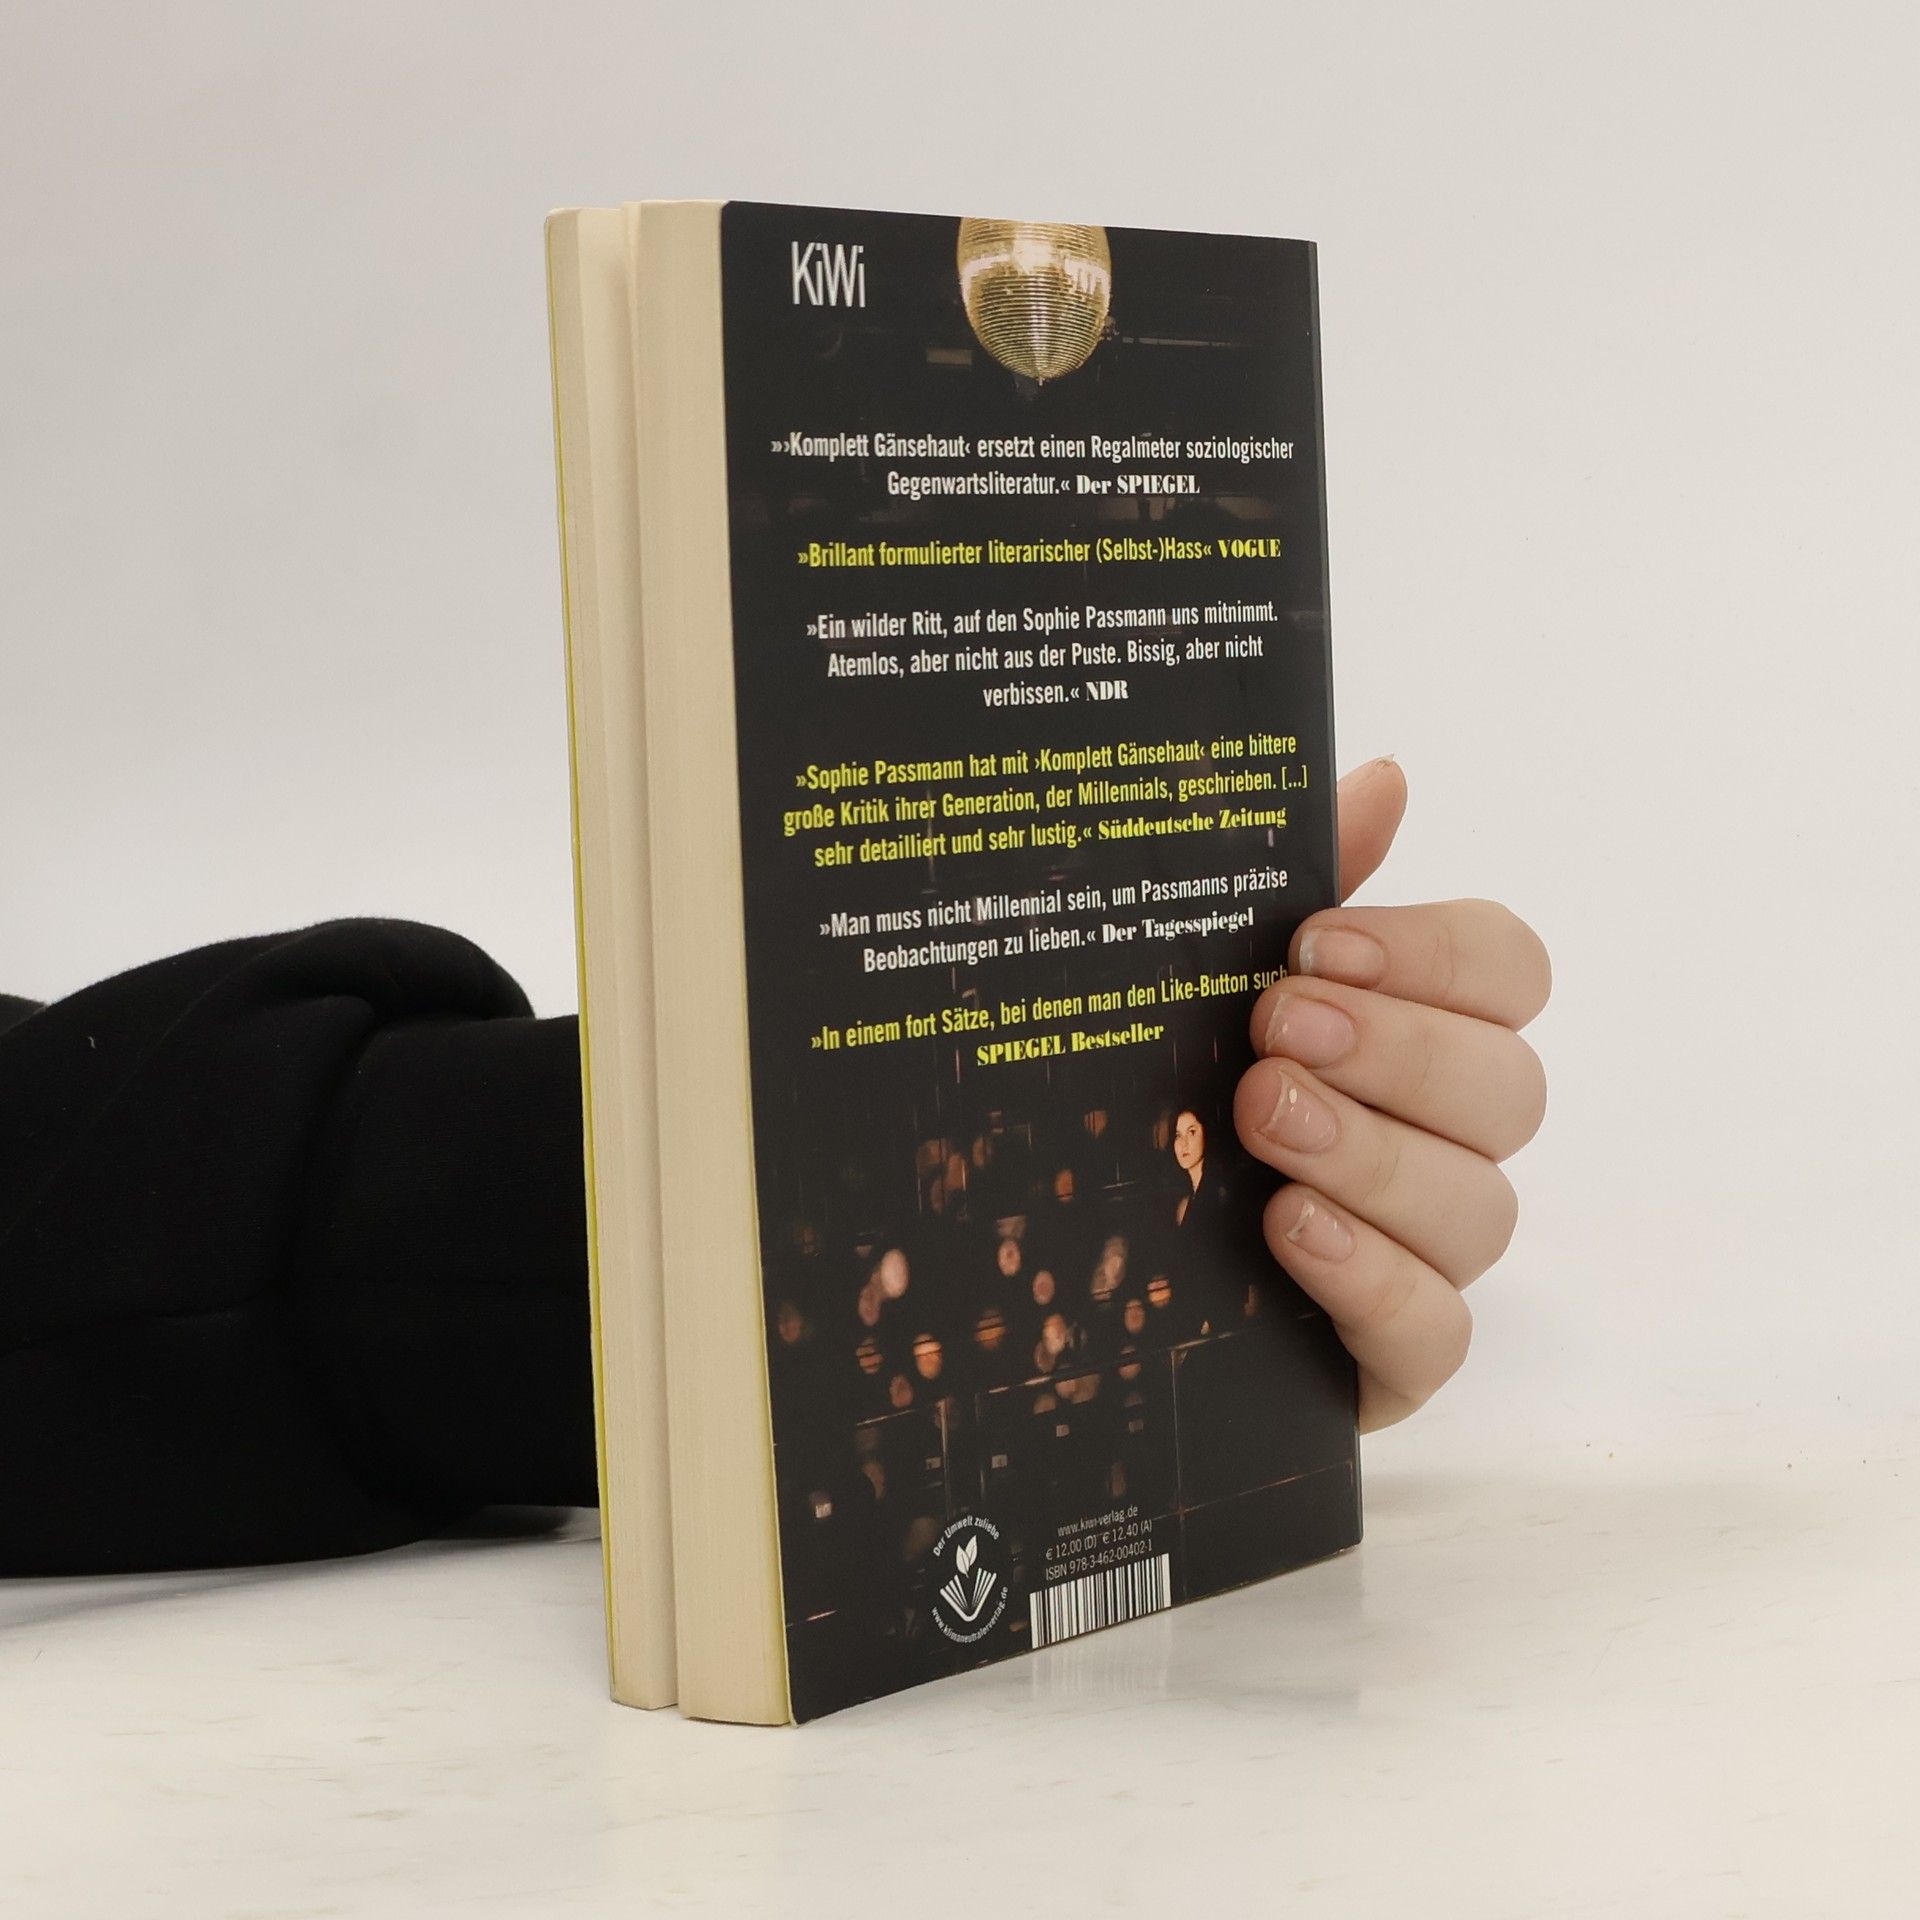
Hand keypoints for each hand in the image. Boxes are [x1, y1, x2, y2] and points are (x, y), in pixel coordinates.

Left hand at [1233, 759, 1549, 1429]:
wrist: (1088, 1265)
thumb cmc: (1173, 1097)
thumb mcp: (1211, 983)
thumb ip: (1301, 885)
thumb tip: (1387, 776)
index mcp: (1423, 1033)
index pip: (1510, 973)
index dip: (1435, 955)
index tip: (1314, 946)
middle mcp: (1449, 1141)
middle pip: (1509, 1089)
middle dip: (1395, 1053)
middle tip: (1276, 1035)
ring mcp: (1430, 1254)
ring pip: (1480, 1209)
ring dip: (1373, 1156)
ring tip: (1265, 1124)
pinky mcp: (1394, 1358)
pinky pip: (1439, 1332)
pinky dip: (1374, 1277)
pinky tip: (1292, 1233)